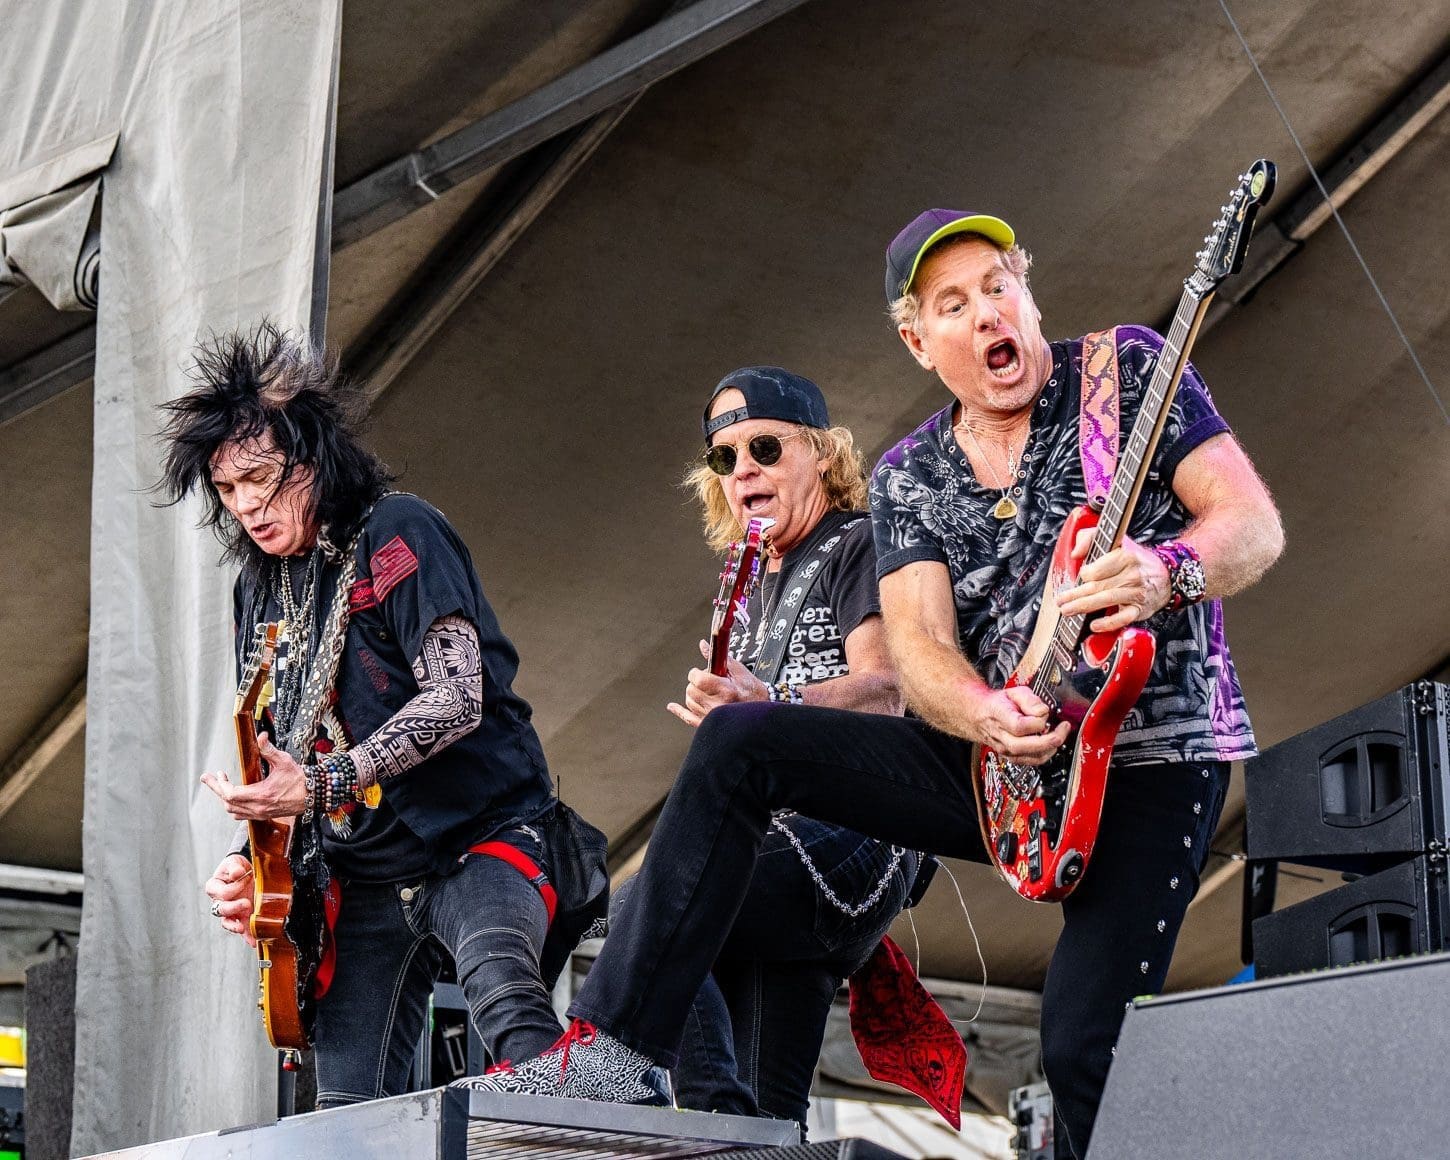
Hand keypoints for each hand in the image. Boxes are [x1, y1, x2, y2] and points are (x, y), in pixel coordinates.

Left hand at [200, 732, 308, 820]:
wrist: (313, 795)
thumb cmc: (299, 779)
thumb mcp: (284, 761)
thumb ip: (269, 750)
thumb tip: (261, 737)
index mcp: (261, 795)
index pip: (231, 794)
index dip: (220, 785)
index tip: (219, 774)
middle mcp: (259, 807)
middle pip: (227, 804)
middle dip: (217, 790)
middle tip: (209, 779)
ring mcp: (261, 814)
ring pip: (233, 811)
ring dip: (225, 799)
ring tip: (222, 787)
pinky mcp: (264, 816)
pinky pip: (242, 815)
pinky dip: (234, 807)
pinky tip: (235, 797)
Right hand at [205, 854, 256, 946]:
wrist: (247, 870)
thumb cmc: (237, 866)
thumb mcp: (234, 862)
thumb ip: (234, 867)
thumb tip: (237, 873)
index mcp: (214, 887)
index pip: (222, 892)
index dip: (235, 886)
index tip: (246, 877)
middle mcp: (219, 901)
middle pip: (221, 910)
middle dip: (233, 908)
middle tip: (247, 903)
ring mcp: (230, 911)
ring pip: (228, 922)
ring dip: (234, 927)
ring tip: (241, 929)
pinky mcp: (241, 916)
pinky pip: (242, 928)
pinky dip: (247, 935)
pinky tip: (253, 941)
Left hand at [666, 640, 770, 726]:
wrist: (761, 711)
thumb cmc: (752, 691)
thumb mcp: (738, 670)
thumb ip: (719, 657)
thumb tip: (704, 645)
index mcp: (725, 690)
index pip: (698, 679)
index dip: (696, 673)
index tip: (700, 672)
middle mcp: (717, 705)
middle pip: (691, 690)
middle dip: (696, 683)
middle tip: (708, 681)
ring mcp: (712, 717)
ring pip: (689, 702)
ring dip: (693, 694)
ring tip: (706, 691)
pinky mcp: (708, 724)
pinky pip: (688, 718)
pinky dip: (679, 711)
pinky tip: (673, 706)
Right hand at [966, 684, 1070, 765]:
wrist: (980, 716)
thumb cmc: (998, 704)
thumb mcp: (1014, 692)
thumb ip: (1030, 699)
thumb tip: (1043, 711)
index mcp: (999, 716)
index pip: (1020, 726)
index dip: (1037, 720)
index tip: (1044, 712)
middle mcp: (1001, 736)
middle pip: (1026, 746)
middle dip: (1050, 738)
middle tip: (1063, 728)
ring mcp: (1005, 749)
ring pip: (1031, 757)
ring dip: (1050, 748)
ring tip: (1059, 735)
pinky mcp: (1011, 757)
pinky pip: (1031, 761)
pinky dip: (1045, 754)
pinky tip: (1051, 745)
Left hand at [1055, 529, 1170, 632]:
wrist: (1165, 576)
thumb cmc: (1134, 559)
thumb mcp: (1116, 540)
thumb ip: (1090, 537)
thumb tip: (1075, 552)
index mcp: (1126, 556)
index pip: (1098, 569)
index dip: (1086, 573)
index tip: (1081, 575)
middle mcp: (1132, 575)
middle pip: (1097, 586)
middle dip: (1075, 594)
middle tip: (1060, 600)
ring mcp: (1136, 593)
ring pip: (1106, 600)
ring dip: (1084, 606)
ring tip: (1067, 610)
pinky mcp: (1139, 609)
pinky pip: (1123, 618)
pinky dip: (1109, 622)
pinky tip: (1095, 625)